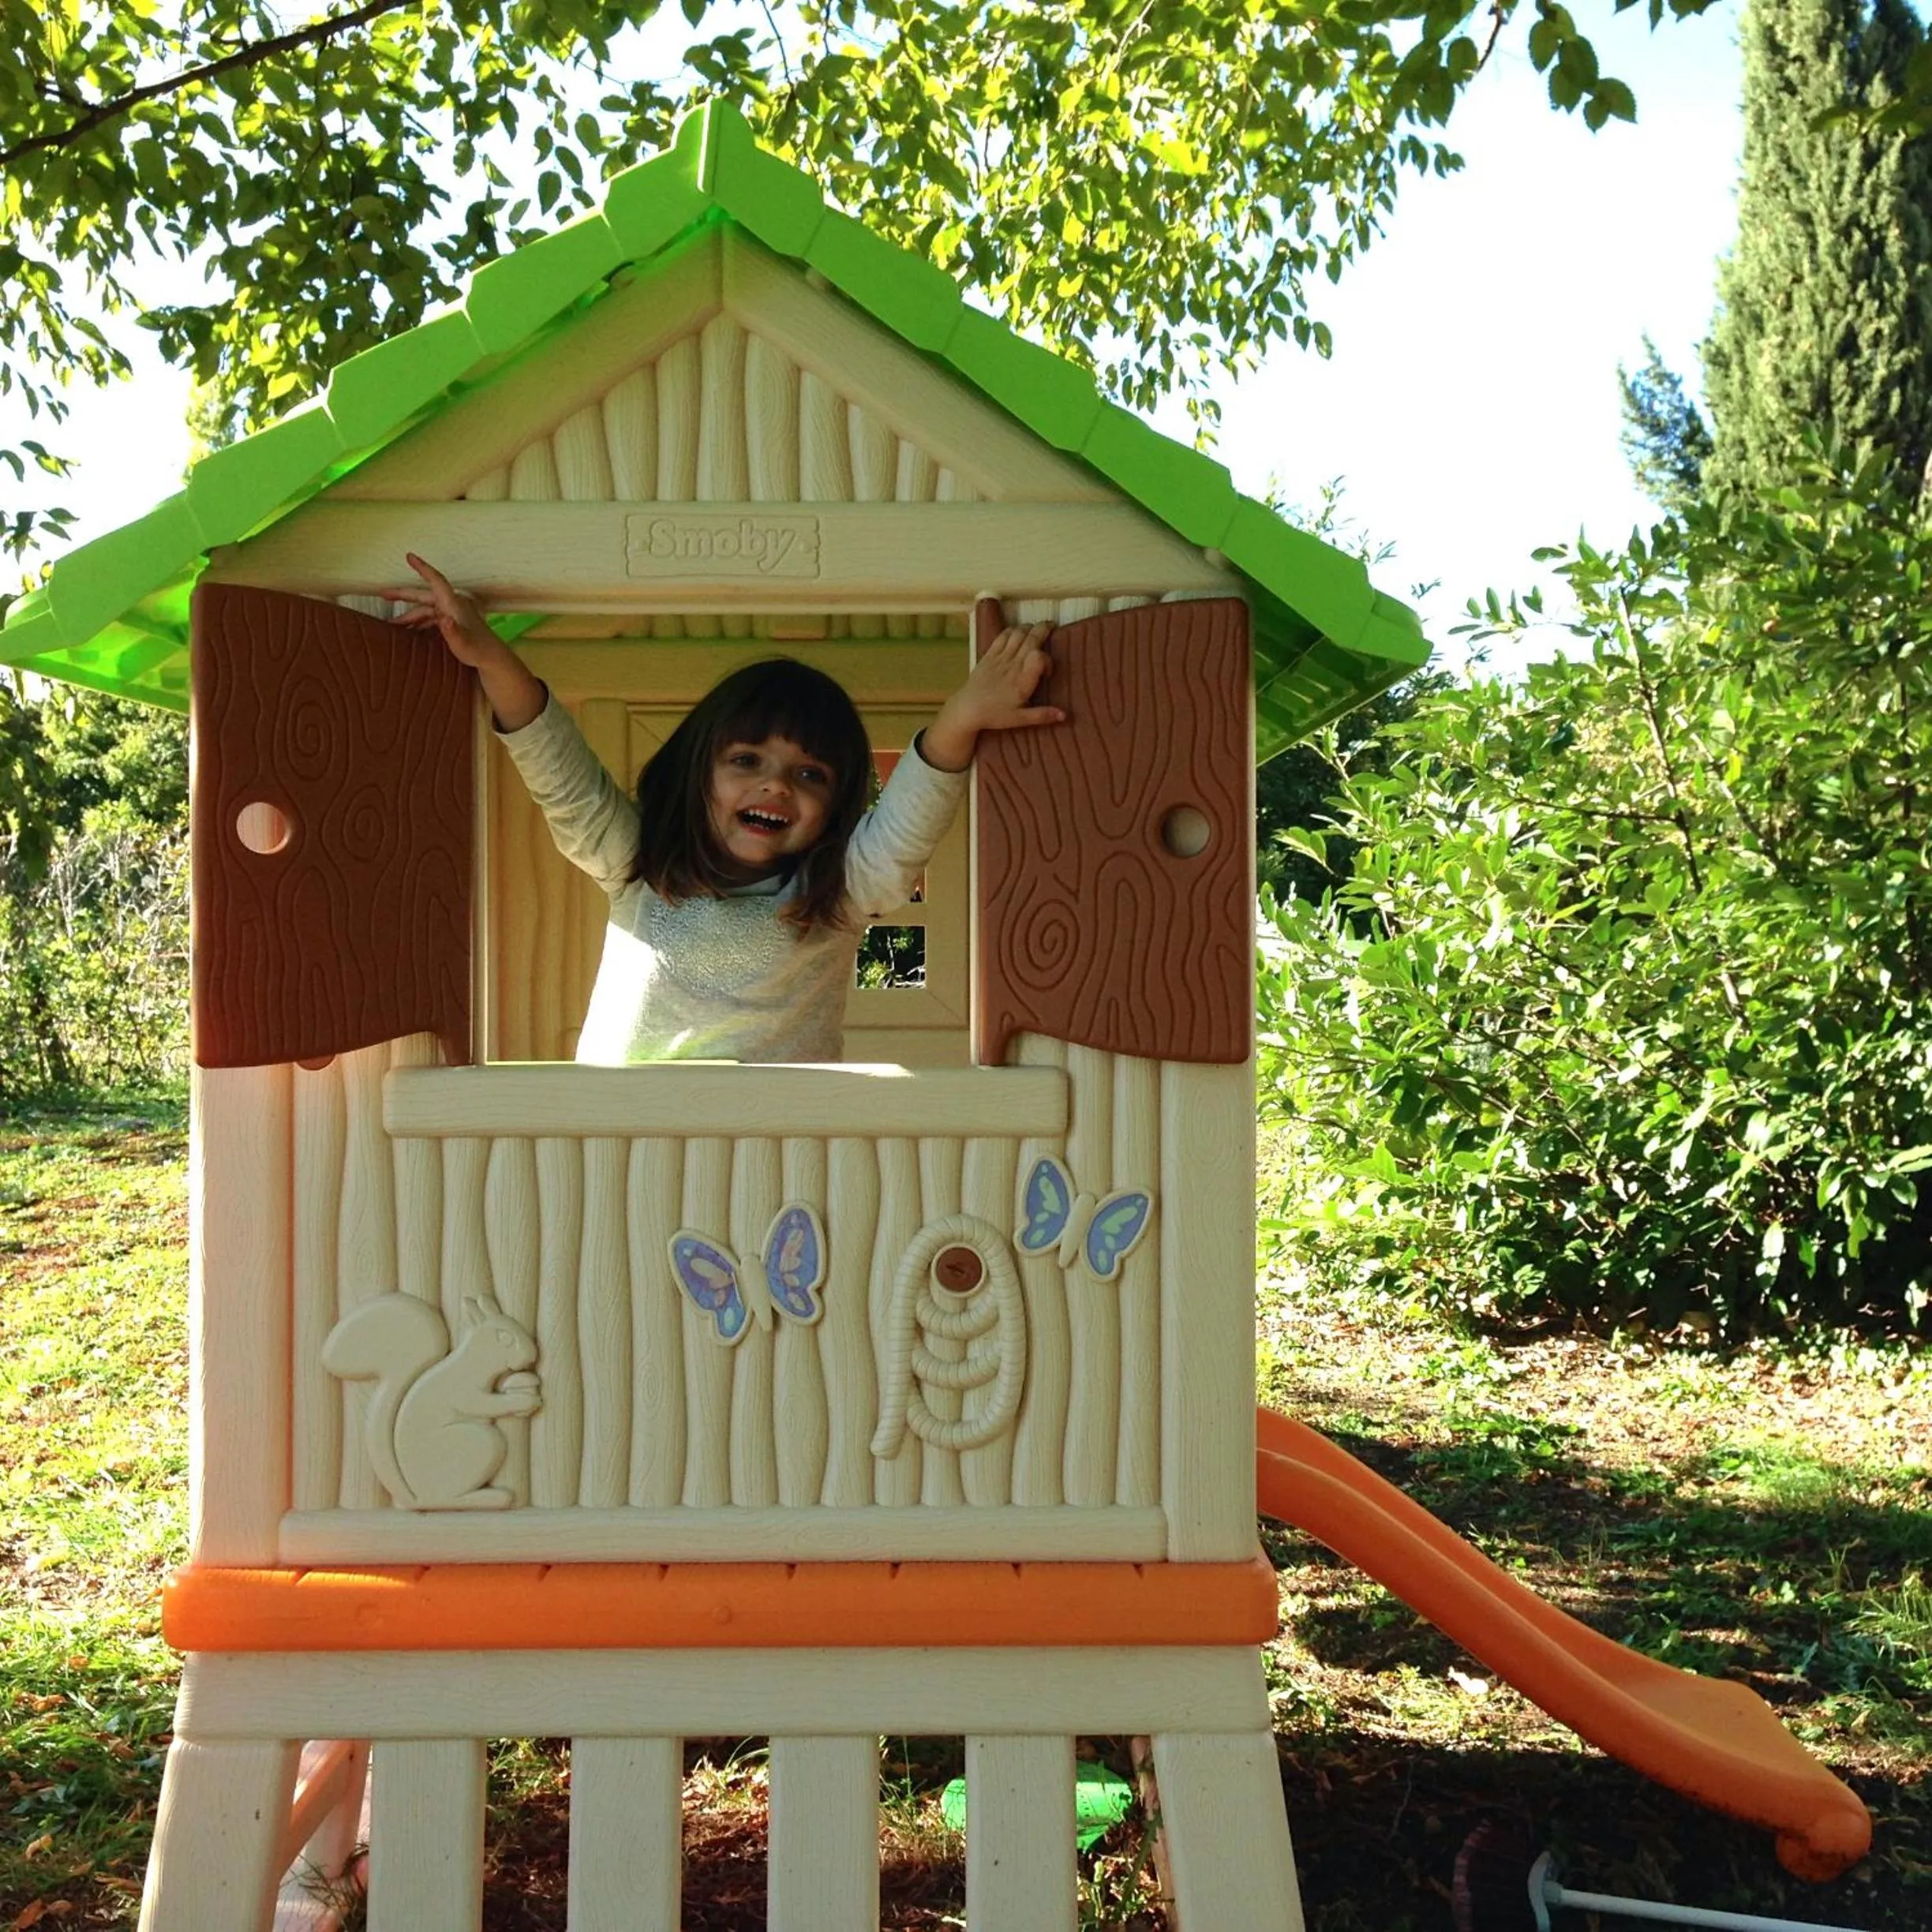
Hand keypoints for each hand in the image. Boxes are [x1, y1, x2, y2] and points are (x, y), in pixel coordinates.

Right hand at [389, 553, 545, 730]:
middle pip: (424, 596)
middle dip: (403, 596)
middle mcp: (452, 605)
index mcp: (453, 604)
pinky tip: (409, 632)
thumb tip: (444, 620)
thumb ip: (453, 633)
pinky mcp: (453, 623)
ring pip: (425, 610)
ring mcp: (452, 614)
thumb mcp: (463, 644)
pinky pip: (431, 619)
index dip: (422, 568)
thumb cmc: (478, 651)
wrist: (493, 660)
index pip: (436, 581)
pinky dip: (419, 624)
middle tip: (382, 594)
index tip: (409, 556)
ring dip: (409, 617)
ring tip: (392, 626)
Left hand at [921, 622, 1063, 770]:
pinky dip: (1013, 630)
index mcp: (1022, 681)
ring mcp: (1000, 658)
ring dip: (1029, 627)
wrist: (967, 708)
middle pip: (1031, 639)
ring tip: (1036, 628)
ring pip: (1017, 634)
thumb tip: (1064, 715)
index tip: (1047, 672)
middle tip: (1052, 625)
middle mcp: (1012, 666)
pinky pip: (1002, 636)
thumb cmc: (995, 715)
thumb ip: (1042, 715)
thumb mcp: (1020, 719)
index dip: (1047, 660)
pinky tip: (1018, 631)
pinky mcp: (989, 654)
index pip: (1039, 657)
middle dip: (1043, 629)